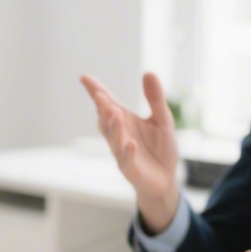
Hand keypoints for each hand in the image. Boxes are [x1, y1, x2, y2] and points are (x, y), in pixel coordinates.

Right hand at [81, 73, 181, 233]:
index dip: (96, 90)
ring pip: (113, 138)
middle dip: (102, 108)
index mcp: (125, 120)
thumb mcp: (163, 120)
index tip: (84, 78)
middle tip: (99, 95)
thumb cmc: (161, 149)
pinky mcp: (129, 168)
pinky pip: (126, 159)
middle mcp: (119, 134)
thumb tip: (148, 72)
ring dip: (113, 126)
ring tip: (114, 112)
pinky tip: (131, 143)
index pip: (108, 103)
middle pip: (106, 119)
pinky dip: (127, 151)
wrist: (165, 178)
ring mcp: (121, 151)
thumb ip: (155, 98)